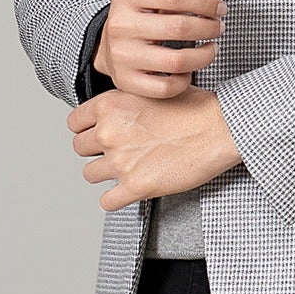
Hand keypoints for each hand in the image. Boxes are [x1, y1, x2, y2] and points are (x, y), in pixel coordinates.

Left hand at [69, 84, 242, 211]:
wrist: (219, 128)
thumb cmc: (195, 109)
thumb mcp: (151, 91)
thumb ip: (124, 103)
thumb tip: (114, 115)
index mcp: (109, 105)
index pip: (74, 123)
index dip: (87, 129)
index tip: (97, 134)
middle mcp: (109, 132)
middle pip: (80, 149)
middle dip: (97, 151)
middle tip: (118, 151)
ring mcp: (120, 161)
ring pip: (90, 175)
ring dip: (107, 174)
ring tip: (127, 169)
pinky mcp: (135, 186)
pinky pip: (107, 202)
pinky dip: (115, 199)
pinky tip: (128, 191)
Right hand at [95, 0, 223, 99]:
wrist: (109, 43)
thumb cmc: (142, 14)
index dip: (205, 2)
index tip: (220, 8)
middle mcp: (120, 25)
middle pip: (179, 28)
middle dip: (209, 28)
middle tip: (217, 28)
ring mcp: (122, 55)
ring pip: (177, 61)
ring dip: (204, 56)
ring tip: (211, 49)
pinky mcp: (126, 81)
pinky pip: (166, 87)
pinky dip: (184, 81)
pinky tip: (188, 70)